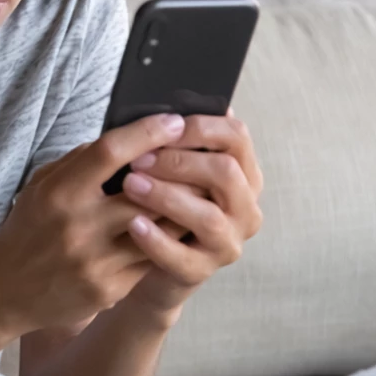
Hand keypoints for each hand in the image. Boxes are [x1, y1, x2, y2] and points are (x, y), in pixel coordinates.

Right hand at [0, 113, 190, 335]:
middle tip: (201, 157)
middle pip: (146, 192)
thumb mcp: (42, 186)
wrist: (6, 291)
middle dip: (178, 173)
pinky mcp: (110, 288)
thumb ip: (80, 162)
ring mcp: (96, 261)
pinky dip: (167, 241)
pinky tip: (177, 229)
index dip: (146, 133)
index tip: (173, 121)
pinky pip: (151, 259)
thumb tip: (126, 139)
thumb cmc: (28, 229)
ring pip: (158, 229)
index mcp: (60, 193)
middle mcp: (79, 226)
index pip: (110, 153)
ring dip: (181, 209)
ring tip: (199, 191)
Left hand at [116, 107, 264, 316]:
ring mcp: (228, 241)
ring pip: (207, 216)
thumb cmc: (160, 203)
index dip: (200, 127)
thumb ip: (174, 142)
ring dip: (167, 196)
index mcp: (242, 171)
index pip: (237, 136)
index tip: (165, 124)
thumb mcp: (171, 170)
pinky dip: (157, 239)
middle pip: (226, 173)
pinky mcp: (203, 271)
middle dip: (180, 161)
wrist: (146, 262)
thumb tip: (161, 104)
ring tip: (130, 185)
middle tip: (139, 158)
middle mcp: (244, 206)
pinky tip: (132, 225)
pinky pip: (183, 257)